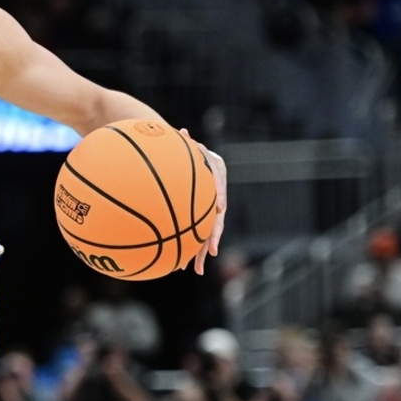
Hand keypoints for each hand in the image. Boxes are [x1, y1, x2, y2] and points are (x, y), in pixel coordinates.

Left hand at [181, 128, 227, 275]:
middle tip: (212, 251)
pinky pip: (195, 233)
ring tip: (197, 269)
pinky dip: (190, 249)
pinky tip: (182, 265)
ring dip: (202, 250)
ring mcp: (209, 207)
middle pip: (216, 218)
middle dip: (213, 236)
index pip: (219, 187)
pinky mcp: (199, 216)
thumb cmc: (184, 150)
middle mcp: (216, 194)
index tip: (219, 206)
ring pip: (207, 231)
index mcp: (216, 175)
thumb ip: (184, 144)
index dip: (220, 195)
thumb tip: (181, 131)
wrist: (190, 156)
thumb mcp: (186, 146)